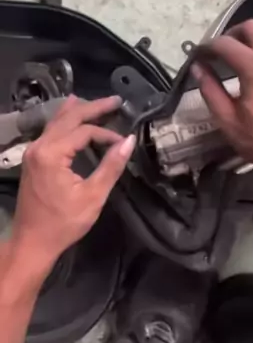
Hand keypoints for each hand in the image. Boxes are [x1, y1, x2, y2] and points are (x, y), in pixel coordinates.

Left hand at [11, 95, 135, 267]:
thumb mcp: (93, 196)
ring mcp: (33, 152)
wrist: (32, 241)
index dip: (106, 133)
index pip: (84, 131)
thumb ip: (111, 166)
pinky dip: (66, 122)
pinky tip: (72, 117)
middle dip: (93, 108)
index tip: (124, 142)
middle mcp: (39, 146)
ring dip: (78, 111)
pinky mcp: (33, 159)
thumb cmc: (63, 223)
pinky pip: (50, 131)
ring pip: (56, 121)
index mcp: (52, 154)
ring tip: (96, 102)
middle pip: (68, 117)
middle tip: (116, 100)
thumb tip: (129, 140)